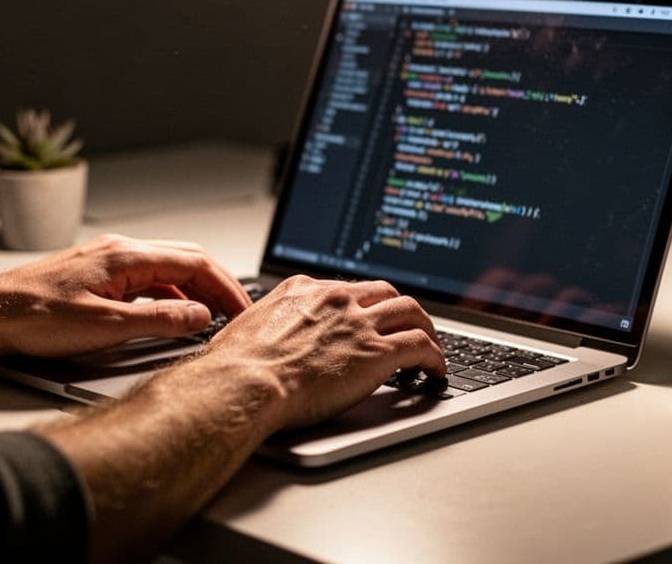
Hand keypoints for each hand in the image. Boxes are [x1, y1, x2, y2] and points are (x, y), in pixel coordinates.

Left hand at [0, 234, 251, 357]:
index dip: (227, 287)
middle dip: (217, 285)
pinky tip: (169, 316)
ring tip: (211, 317)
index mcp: (127, 256)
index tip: (243, 310)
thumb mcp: (106, 327)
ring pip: (166, 269)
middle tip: (237, 312)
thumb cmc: (33, 317)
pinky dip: (168, 296)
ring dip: (194, 291)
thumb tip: (200, 316)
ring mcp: (107, 261)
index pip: (196, 263)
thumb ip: (160, 321)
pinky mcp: (95, 276)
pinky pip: (146, 279)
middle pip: (186, 260)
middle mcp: (119, 250)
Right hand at [202, 275, 445, 429]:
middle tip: (407, 327)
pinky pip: (422, 346)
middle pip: (386, 292)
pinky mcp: (378, 352)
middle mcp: (337, 299)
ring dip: (426, 329)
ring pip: (412, 312)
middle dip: (400, 309)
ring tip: (430, 349)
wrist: (244, 383)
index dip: (364, 304)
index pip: (348, 288)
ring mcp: (360, 324)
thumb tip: (255, 339)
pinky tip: (436, 372)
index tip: (368, 317)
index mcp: (305, 290)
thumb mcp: (245, 328)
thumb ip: (263, 326)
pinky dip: (436, 358)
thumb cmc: (235, 367)